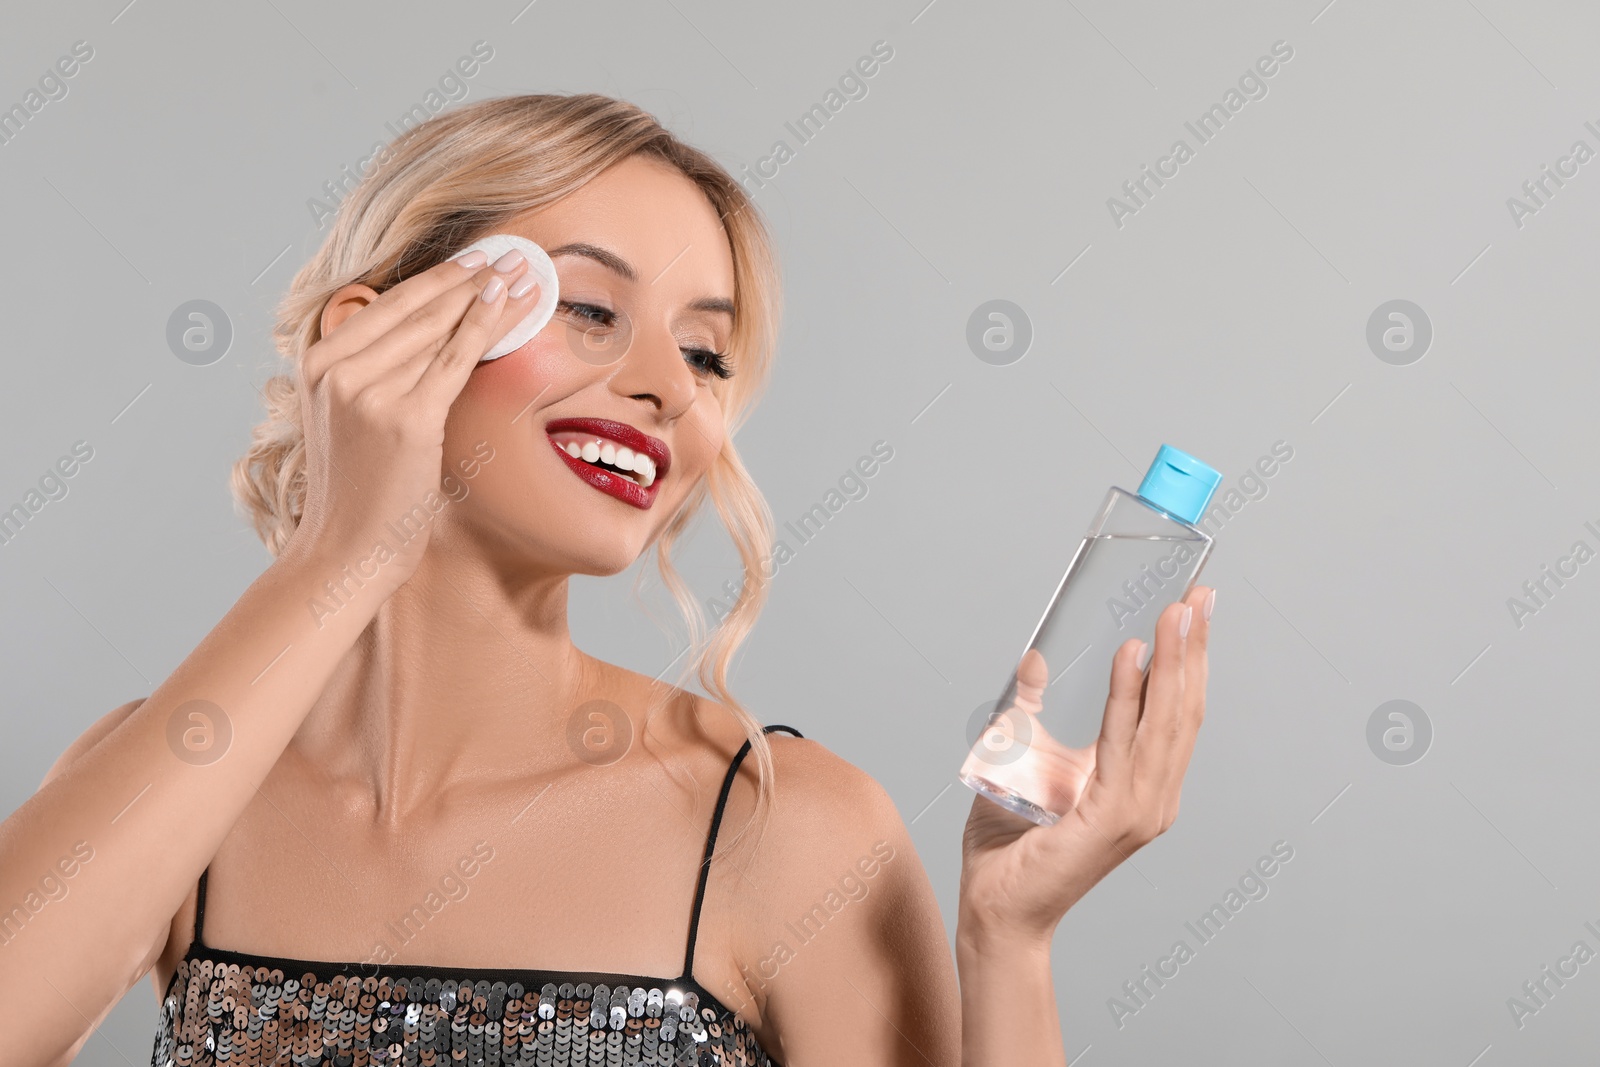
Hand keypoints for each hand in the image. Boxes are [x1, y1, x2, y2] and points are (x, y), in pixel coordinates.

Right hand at [283, 247, 543, 591]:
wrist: (346, 549)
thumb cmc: (358, 489)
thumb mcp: (348, 417)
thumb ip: (372, 372)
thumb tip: (429, 333)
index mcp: (316, 361)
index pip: (387, 306)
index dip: (436, 278)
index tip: (473, 259)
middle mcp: (336, 369)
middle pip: (415, 308)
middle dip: (467, 277)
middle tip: (509, 253)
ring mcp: (368, 392)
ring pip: (439, 328)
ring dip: (487, 295)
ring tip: (523, 272)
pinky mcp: (405, 418)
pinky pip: (455, 360)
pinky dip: (487, 327)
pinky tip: (510, 303)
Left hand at [958, 585, 1213, 945]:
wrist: (996, 906)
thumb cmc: (1011, 845)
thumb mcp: (1023, 759)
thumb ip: (1031, 712)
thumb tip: (1033, 660)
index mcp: (1142, 785)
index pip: (1177, 711)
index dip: (1189, 659)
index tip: (1194, 608)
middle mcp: (1153, 797)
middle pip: (1183, 710)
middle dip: (1193, 649)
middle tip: (1199, 596)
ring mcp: (1140, 811)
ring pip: (1165, 721)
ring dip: (1173, 662)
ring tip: (1176, 612)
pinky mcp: (1114, 819)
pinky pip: (1124, 744)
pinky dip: (1130, 697)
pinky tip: (1133, 657)